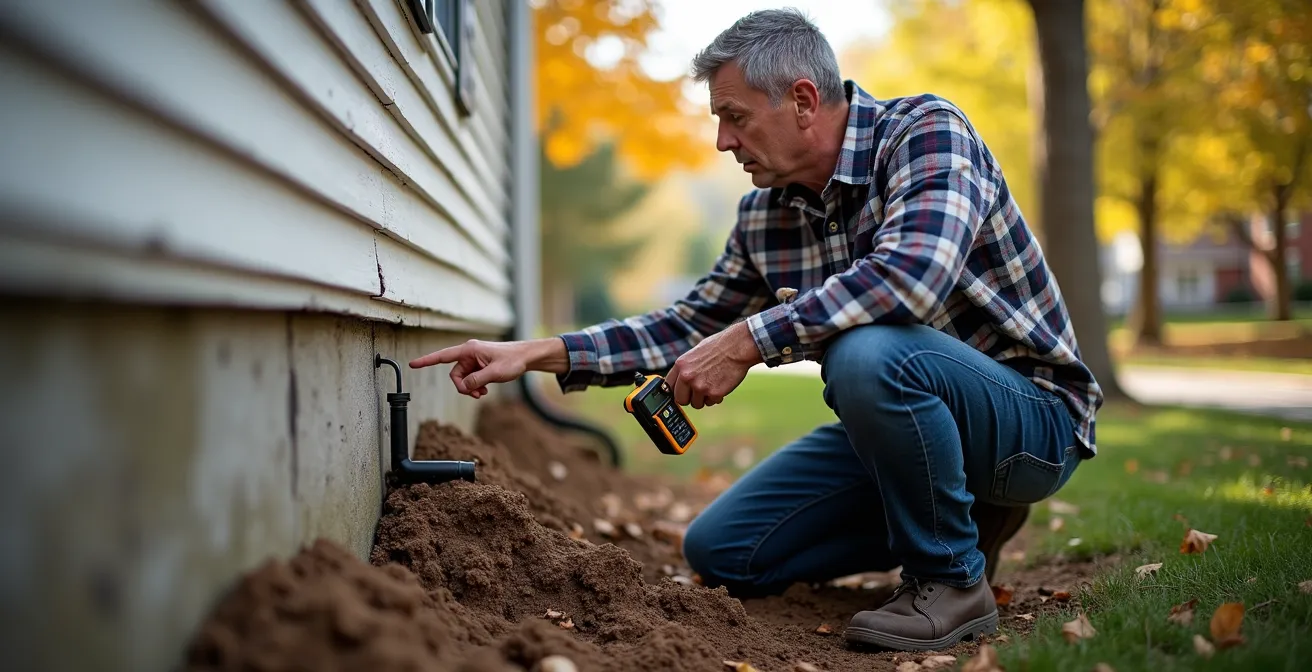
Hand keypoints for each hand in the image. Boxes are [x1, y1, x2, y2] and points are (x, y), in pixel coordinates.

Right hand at [409, 338, 566, 398]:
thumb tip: (464, 387)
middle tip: (477, 394)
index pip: (443, 356)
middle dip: (463, 387)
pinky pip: (470, 378)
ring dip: (471, 388)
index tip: (412, 364)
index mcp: (469, 350)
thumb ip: (477, 380)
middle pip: (454, 374)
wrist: (526, 357)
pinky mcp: (478, 365)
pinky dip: (475, 386)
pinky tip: (485, 389)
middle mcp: (469, 353)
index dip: (427, 361)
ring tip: (484, 392)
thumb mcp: (495, 373)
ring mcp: (474, 359)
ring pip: (463, 379)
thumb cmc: (512, 360)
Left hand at [666, 321, 761, 408]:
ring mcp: (700, 386)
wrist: (738, 347)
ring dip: (705, 398)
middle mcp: (687, 377)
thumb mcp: (695, 354)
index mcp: (680, 365)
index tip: (682, 392)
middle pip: (681, 400)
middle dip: (690, 398)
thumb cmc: (719, 347)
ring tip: (714, 383)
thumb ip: (686, 369)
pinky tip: (722, 384)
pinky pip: (711, 402)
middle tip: (700, 391)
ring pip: (697, 404)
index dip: (677, 391)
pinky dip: (717, 397)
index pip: (668, 387)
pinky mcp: (713, 393)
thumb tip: (681, 382)